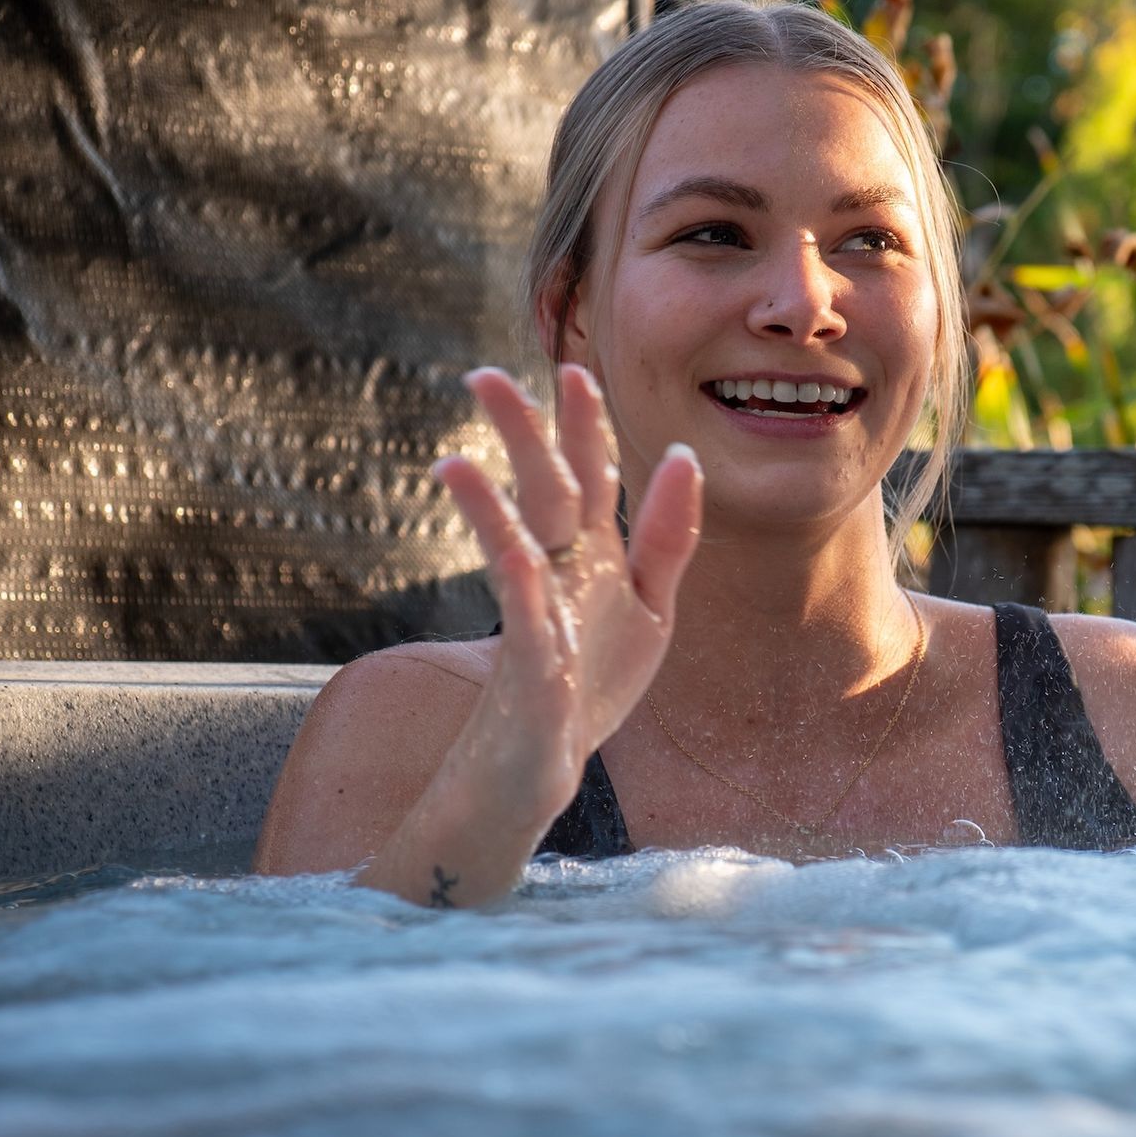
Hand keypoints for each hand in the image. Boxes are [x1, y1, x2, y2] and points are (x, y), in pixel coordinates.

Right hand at [431, 365, 703, 818]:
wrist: (543, 768)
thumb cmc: (590, 683)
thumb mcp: (650, 605)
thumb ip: (667, 534)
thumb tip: (683, 455)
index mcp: (591, 556)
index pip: (588, 476)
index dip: (583, 425)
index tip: (574, 368)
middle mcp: (560, 576)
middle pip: (542, 493)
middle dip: (520, 436)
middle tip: (482, 377)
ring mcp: (539, 617)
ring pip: (514, 548)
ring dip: (486, 506)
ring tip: (452, 462)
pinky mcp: (532, 668)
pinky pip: (524, 620)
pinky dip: (521, 585)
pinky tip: (511, 556)